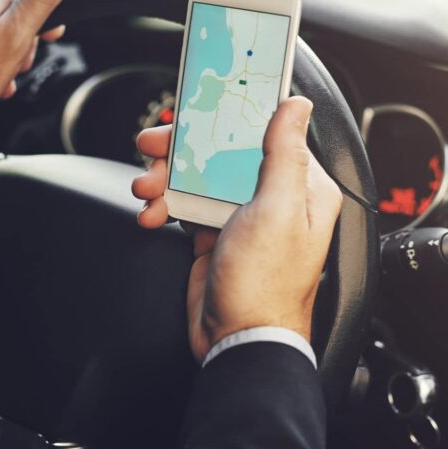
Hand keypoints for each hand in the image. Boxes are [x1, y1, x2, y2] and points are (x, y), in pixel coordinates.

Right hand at [132, 98, 342, 361]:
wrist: (237, 340)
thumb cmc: (265, 285)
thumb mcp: (277, 210)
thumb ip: (285, 155)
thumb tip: (296, 108)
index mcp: (301, 188)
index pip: (264, 133)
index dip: (228, 117)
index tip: (198, 108)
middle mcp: (274, 199)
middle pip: (223, 152)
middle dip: (183, 149)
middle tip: (153, 145)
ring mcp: (242, 218)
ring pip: (198, 177)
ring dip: (166, 179)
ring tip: (146, 188)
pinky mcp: (216, 235)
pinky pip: (186, 205)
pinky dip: (165, 206)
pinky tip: (153, 213)